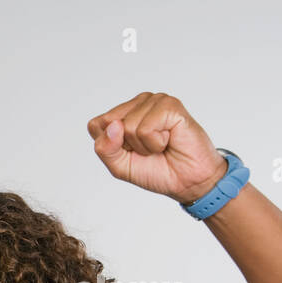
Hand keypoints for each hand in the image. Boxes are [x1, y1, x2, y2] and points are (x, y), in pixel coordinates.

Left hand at [87, 92, 229, 204]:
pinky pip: (146, 128)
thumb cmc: (156, 170)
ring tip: (160, 145)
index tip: (130, 152)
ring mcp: (155, 101)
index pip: (96, 125)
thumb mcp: (119, 166)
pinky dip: (156, 143)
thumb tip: (113, 126)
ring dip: (144, 146)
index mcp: (122, 115)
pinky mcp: (170, 105)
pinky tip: (169, 140)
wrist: (186, 180)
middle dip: (126, 146)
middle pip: (109, 124)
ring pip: (128, 126)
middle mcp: (138, 104)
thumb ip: (105, 149)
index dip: (109, 146)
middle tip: (147, 150)